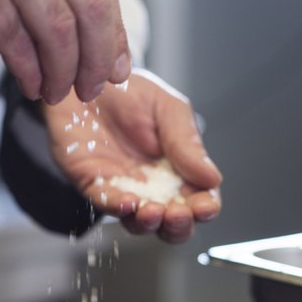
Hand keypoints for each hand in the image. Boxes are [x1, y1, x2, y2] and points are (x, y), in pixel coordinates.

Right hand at [0, 0, 131, 104]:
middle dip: (101, 54)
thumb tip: (89, 25)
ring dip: (66, 70)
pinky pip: (20, 44)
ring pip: (60, 28)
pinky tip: (33, 85)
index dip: (114, 27)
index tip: (118, 60)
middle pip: (91, 2)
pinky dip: (33, 72)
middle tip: (98, 86)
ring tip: (60, 92)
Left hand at [45, 69, 221, 242]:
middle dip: (179, 225)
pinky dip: (117, 206)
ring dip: (149, 223)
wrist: (89, 76)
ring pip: (137, 222)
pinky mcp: (91, 181)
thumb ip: (187, 144)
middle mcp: (151, 185)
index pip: (198, 199)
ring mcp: (121, 187)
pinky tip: (129, 202)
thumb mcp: (169, 110)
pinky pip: (104, 202)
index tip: (206, 207)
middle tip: (180, 214)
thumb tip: (212, 178)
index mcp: (178, 169)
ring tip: (155, 211)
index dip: (205, 208)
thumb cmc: (130, 92)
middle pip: (170, 223)